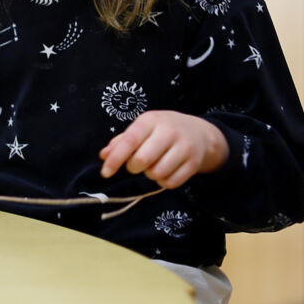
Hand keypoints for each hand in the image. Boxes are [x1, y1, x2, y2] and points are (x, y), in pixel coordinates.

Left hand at [99, 110, 228, 188]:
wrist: (198, 133)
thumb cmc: (162, 130)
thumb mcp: (142, 128)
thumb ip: (122, 141)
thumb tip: (104, 156)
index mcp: (151, 120)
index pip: (130, 141)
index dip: (115, 159)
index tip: (105, 173)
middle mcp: (169, 132)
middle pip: (143, 160)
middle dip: (133, 167)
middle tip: (136, 164)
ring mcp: (185, 147)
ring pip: (157, 173)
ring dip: (149, 175)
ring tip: (152, 166)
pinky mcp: (195, 163)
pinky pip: (172, 182)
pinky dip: (163, 182)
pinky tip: (165, 172)